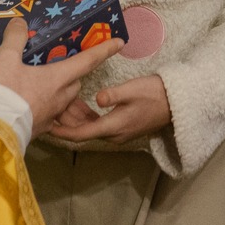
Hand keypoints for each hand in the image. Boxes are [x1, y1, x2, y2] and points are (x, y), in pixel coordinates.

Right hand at [0, 18, 126, 136]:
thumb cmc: (4, 92)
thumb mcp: (5, 59)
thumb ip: (14, 39)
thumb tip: (19, 22)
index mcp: (58, 78)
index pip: (87, 61)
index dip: (104, 50)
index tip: (119, 43)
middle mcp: (60, 97)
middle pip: (75, 83)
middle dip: (73, 75)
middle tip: (60, 66)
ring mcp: (51, 115)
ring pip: (65, 102)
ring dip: (61, 94)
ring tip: (45, 87)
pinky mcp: (40, 129)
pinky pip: (51, 117)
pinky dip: (47, 110)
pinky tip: (33, 106)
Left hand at [46, 73, 172, 144]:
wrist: (176, 104)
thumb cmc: (154, 93)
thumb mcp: (132, 90)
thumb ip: (113, 95)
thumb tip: (98, 98)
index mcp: (113, 126)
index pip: (81, 134)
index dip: (63, 132)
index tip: (48, 127)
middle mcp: (114, 135)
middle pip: (84, 132)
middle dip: (67, 123)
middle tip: (51, 109)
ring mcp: (119, 133)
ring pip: (91, 129)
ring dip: (77, 120)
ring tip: (62, 106)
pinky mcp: (123, 128)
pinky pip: (100, 126)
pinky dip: (88, 119)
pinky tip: (81, 107)